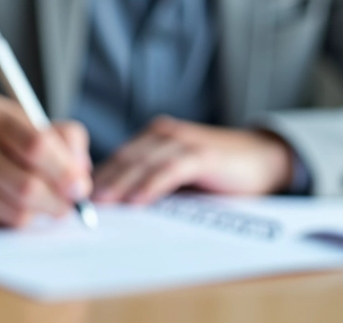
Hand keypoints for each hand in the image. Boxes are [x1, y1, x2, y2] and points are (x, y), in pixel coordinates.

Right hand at [0, 93, 91, 226]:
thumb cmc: (4, 141)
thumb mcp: (34, 125)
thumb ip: (67, 140)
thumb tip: (80, 176)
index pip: (36, 145)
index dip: (65, 171)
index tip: (80, 187)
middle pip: (27, 184)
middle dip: (58, 201)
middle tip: (69, 206)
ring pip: (17, 210)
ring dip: (40, 213)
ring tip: (46, 205)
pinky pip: (0, 223)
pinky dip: (18, 220)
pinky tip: (16, 206)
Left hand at [91, 116, 293, 205]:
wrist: (266, 159)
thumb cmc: (220, 174)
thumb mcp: (180, 178)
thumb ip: (154, 185)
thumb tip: (119, 209)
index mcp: (155, 138)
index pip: (118, 158)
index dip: (97, 178)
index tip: (76, 201)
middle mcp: (165, 134)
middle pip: (124, 159)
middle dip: (101, 182)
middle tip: (78, 205)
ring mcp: (184, 141)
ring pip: (143, 162)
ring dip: (120, 184)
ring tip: (101, 205)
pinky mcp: (203, 154)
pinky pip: (170, 169)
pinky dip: (151, 185)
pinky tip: (137, 201)